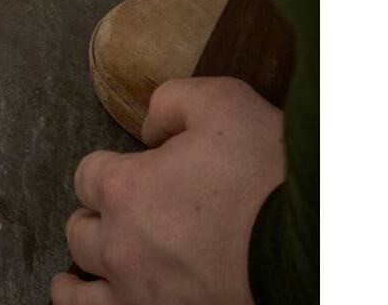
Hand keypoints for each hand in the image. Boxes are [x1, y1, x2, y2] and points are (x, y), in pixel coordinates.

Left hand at [53, 78, 283, 304]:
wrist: (315, 248)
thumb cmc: (267, 175)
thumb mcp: (219, 103)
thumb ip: (171, 104)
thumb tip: (152, 129)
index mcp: (125, 190)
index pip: (87, 176)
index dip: (107, 170)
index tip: (127, 173)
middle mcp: (122, 248)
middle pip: (79, 234)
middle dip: (94, 221)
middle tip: (112, 221)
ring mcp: (143, 297)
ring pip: (81, 297)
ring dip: (76, 284)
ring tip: (72, 283)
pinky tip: (114, 303)